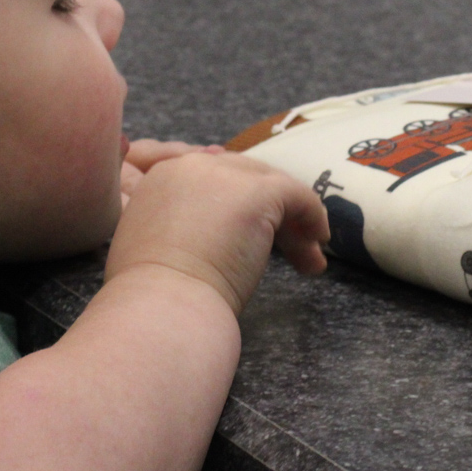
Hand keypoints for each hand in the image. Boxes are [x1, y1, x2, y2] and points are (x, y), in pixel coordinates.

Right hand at [107, 151, 328, 313]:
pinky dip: (313, 217)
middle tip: (290, 250)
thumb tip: (212, 231)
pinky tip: (317, 244)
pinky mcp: (258, 192)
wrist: (165, 304)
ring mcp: (226, 175)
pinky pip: (297, 196)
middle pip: (247, 179)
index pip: (216, 178)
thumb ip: (179, 227)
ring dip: (294, 223)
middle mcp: (193, 165)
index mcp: (164, 177)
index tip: (251, 236)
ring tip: (308, 259)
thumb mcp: (155, 246)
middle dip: (271, 213)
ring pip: (274, 188)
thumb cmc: (154, 293)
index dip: (239, 205)